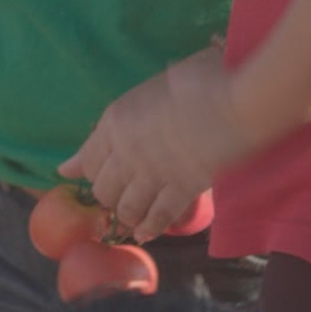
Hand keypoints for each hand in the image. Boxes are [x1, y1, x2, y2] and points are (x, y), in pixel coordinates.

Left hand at [60, 47, 246, 241]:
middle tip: (114, 198)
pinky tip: (147, 233)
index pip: (88, 157)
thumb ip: (143, 101)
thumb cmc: (202, 78)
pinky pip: (159, 215)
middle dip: (106, 196)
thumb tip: (139, 105)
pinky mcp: (182, 189)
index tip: (74, 175)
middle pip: (104, 188)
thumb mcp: (160, 81)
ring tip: (129, 218)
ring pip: (127, 207)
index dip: (84, 169)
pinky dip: (151, 226)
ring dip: (126, 215)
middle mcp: (128, 150)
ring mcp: (154, 173)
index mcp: (117, 119)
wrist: (236, 99)